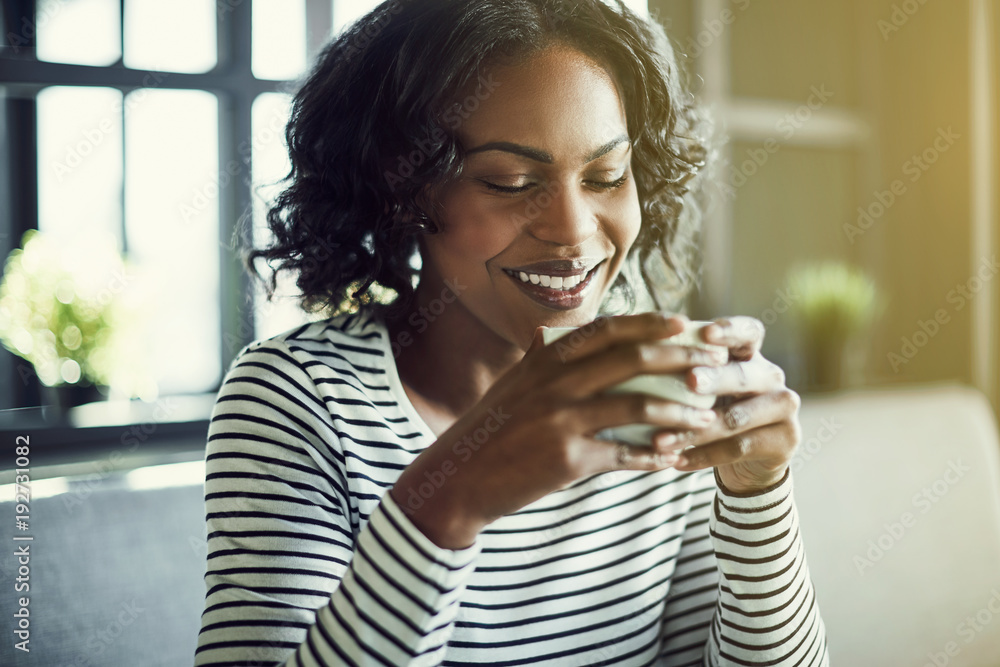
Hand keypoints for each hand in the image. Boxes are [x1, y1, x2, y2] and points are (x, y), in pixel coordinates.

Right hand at [389, 312, 728, 548]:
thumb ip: (541, 359)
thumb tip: (559, 335)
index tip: (682, 323)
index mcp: (546, 358)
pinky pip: (624, 456)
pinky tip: (672, 460)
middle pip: (632, 360)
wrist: (459, 476)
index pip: (607, 329)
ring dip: (679, 414)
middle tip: (714, 363)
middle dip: (681, 359)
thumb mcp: (513, 383)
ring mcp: (561, 420)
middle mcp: (555, 382)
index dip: (649, 323)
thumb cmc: (491, 428)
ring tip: (706, 419)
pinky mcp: (567, 460)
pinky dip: (652, 458)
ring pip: (637, 408)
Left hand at [654, 316, 800, 493]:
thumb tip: (627, 350)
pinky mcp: (784, 441)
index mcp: (750, 354)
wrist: (748, 459)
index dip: (730, 330)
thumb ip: (680, 367)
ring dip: (695, 430)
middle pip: (743, 375)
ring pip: (737, 418)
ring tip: (659, 439)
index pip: (748, 332)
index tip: (706, 333)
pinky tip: (675, 461)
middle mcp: (771, 376)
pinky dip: (703, 456)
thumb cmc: (712, 409)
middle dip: (715, 379)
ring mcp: (782, 408)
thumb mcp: (702, 386)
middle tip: (689, 381)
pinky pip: (738, 448)